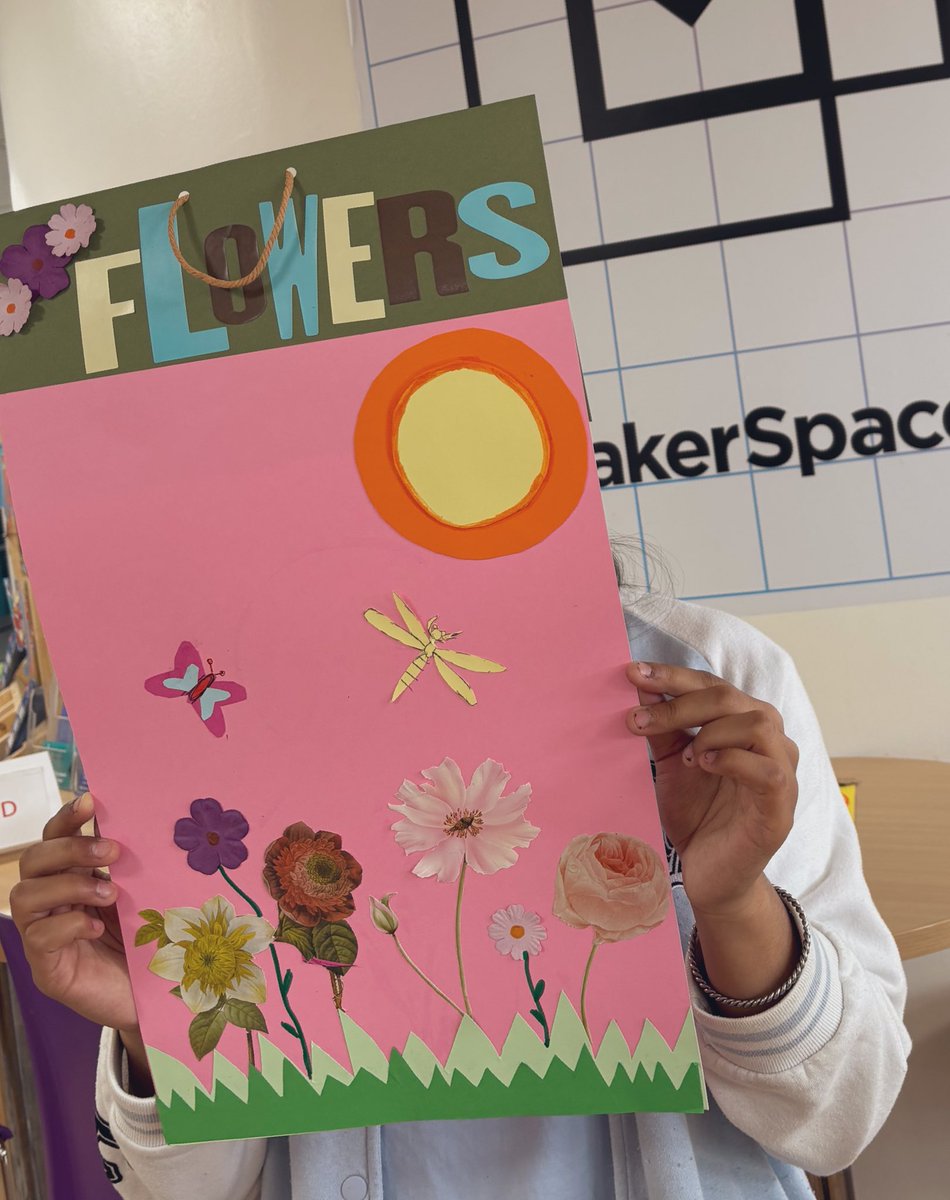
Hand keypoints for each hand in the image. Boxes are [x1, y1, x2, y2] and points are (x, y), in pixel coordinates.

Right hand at [11, 794, 136, 1031]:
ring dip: (69, 885)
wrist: (160, 996)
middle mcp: (51, 905)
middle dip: (69, 850)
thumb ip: (127, 864)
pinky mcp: (48, 971)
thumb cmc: (149, 941)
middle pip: (32, 862)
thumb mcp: (141, 894)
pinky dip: (68, 925)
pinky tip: (97, 926)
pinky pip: (38, 938)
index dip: (66, 819)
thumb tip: (135, 817)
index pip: (53, 839)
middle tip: (112, 851)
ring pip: (24, 896)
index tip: (91, 801)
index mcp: (71, 879)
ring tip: (109, 892)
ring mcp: (43, 938)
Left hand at [625, 661, 798, 919]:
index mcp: (741, 724)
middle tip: (637, 717)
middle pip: (730, 697)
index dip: (673, 676)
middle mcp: (769, 740)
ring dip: (711, 730)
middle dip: (679, 701)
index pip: (711, 685)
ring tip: (685, 754)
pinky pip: (768, 769)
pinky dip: (732, 759)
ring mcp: (781, 771)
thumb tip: (639, 686)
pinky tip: (702, 765)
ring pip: (758, 723)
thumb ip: (662, 729)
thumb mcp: (671, 765)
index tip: (633, 673)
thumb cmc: (696, 816)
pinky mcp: (781, 806)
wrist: (708, 876)